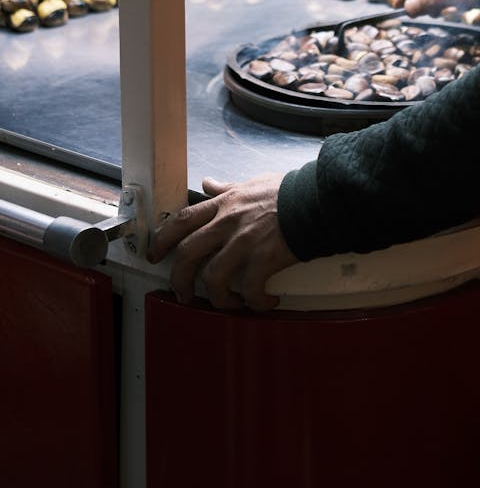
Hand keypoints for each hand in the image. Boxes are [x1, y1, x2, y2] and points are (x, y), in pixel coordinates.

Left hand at [147, 173, 297, 310]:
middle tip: (182, 293)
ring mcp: (244, 243)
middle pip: (187, 254)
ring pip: (213, 278)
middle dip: (179, 278)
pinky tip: (264, 303)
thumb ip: (227, 188)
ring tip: (228, 305)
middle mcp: (227, 224)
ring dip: (217, 299)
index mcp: (223, 205)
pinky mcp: (263, 260)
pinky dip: (255, 302)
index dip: (163, 239)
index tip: (155, 254)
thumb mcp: (250, 184)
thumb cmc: (287, 192)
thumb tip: (208, 183)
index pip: (181, 221)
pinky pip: (249, 290)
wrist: (315, 200)